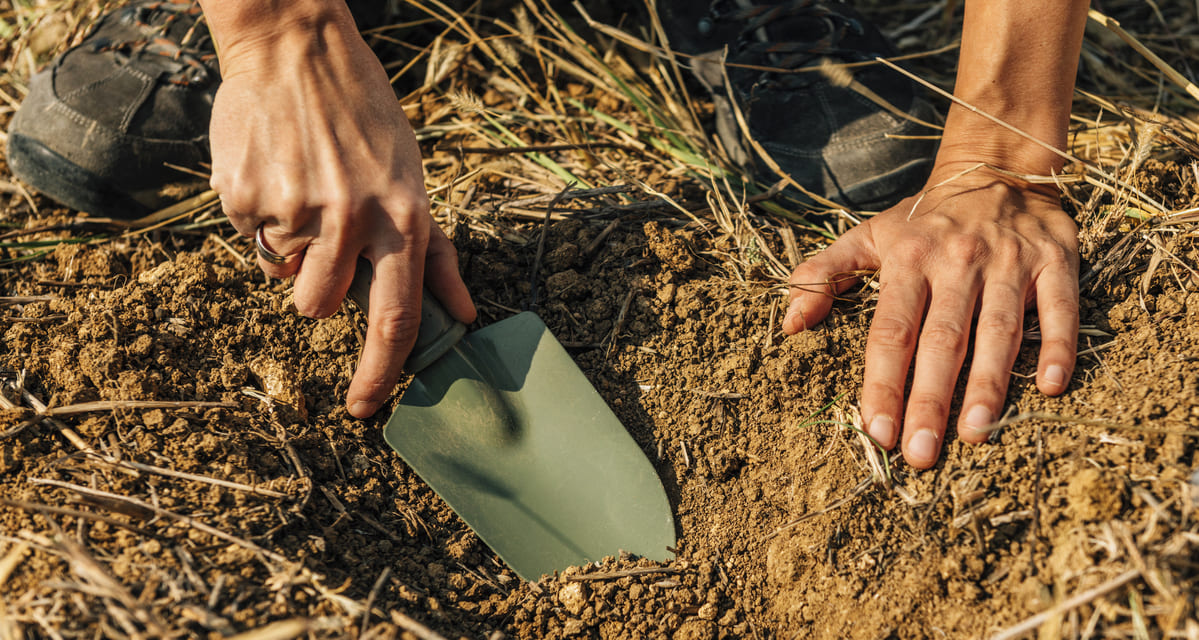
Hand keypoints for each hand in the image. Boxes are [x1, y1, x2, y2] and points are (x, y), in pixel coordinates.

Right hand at [207, 6, 474, 417]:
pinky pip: (248, 236)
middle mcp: (352, 218)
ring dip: (288, 252)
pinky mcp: (245, 195)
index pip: (397, 319)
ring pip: (282, 276)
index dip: (381, 373)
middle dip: (316, 289)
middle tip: (324, 236)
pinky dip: (259, 214)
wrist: (295, 49)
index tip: (367, 409)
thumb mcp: (414, 180)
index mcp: (403, 218)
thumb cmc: (365, 119)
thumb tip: (466, 314)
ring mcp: (295, 207)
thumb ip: (436, 254)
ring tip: (302, 195)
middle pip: (320, 306)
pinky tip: (276, 169)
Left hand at [782, 168, 1078, 467]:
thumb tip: (789, 323)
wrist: (996, 166)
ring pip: (998, 330)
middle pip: (941, 341)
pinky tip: (1050, 387)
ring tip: (976, 434)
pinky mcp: (1055, 261)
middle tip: (921, 454)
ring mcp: (1008, 262)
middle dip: (929, 400)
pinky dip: (1058, 345)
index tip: (876, 432)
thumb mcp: (868, 237)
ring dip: (988, 384)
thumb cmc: (924, 220)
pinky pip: (1059, 308)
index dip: (882, 383)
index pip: (891, 332)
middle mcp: (957, 263)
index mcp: (907, 261)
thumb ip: (823, 276)